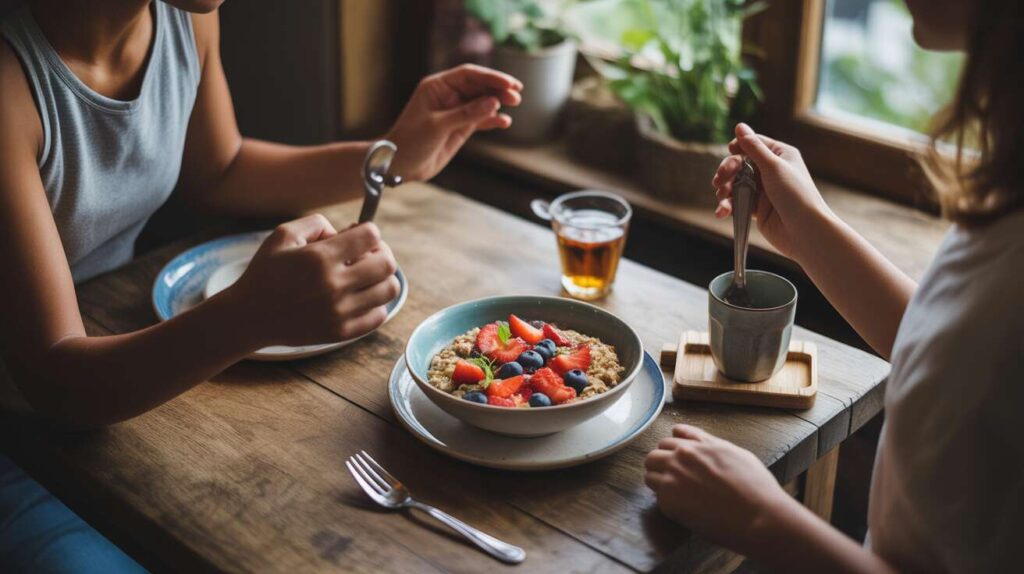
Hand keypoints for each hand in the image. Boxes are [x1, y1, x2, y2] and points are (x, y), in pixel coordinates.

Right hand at [228, 214, 399, 346]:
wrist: (249, 316)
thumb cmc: (266, 272)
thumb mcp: (282, 235)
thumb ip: (317, 223)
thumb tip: (347, 232)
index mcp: (319, 258)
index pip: (370, 235)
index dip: (368, 231)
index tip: (359, 236)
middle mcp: (333, 285)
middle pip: (387, 262)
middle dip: (381, 252)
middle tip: (367, 255)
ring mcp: (339, 312)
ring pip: (389, 289)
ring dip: (382, 278)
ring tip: (366, 277)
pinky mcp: (341, 333)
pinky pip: (379, 316)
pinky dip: (376, 304)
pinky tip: (360, 298)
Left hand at [386, 64, 522, 180]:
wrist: (399, 165)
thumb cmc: (410, 141)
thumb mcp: (437, 126)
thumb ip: (465, 114)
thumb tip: (494, 102)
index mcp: (437, 87)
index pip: (469, 75)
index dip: (491, 77)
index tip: (509, 84)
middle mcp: (448, 96)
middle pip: (479, 86)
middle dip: (498, 89)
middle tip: (517, 96)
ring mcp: (455, 112)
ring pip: (482, 102)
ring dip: (498, 103)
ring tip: (515, 105)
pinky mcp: (460, 128)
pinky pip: (481, 120)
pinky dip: (493, 120)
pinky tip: (504, 122)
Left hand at [644, 424, 792, 550]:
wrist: (759, 516)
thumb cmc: (755, 486)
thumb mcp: (734, 452)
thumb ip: (707, 442)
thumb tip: (687, 435)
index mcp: (697, 445)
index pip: (669, 439)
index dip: (673, 450)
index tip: (677, 458)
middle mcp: (680, 458)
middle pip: (654, 455)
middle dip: (661, 464)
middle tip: (674, 478)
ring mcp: (672, 479)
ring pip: (649, 474)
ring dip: (659, 481)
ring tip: (676, 493)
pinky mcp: (669, 503)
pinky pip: (658, 498)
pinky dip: (667, 501)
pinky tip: (684, 507)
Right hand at [712, 123, 833, 260]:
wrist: (804, 231)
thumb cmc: (795, 195)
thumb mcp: (773, 166)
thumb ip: (753, 147)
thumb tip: (739, 126)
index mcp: (780, 155)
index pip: (753, 144)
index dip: (738, 147)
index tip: (730, 151)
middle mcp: (772, 170)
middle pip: (740, 164)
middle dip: (727, 172)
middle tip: (719, 181)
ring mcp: (764, 190)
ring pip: (736, 184)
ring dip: (725, 191)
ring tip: (722, 198)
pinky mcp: (757, 208)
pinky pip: (738, 202)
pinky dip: (728, 206)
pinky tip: (722, 212)